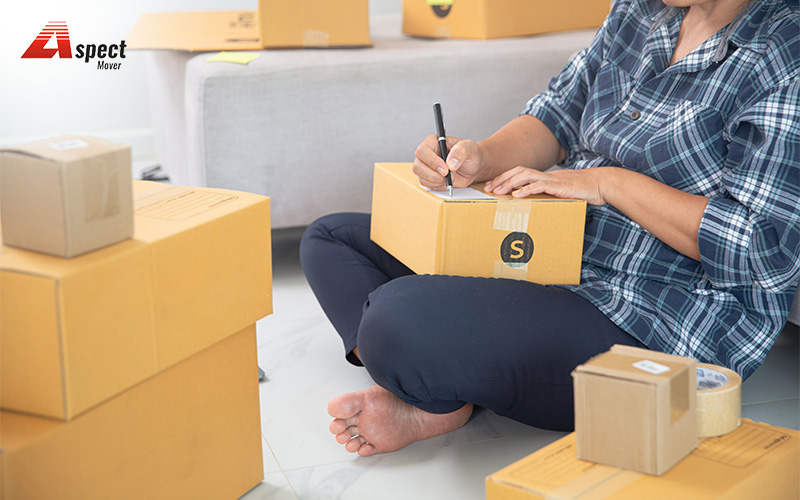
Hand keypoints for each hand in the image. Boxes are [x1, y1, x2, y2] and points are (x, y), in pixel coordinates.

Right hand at [413, 135, 483, 189]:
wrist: (473, 167)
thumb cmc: (470, 154)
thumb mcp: (470, 148)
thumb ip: (461, 151)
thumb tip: (450, 162)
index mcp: (433, 142)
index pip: (422, 151)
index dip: (432, 161)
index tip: (445, 169)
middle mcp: (427, 153)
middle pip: (418, 166)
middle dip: (433, 174)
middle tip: (447, 175)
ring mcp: (426, 166)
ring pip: (421, 177)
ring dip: (437, 181)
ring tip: (451, 176)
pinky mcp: (428, 177)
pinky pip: (427, 184)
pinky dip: (438, 185)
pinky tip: (447, 180)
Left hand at [485, 166, 609, 205]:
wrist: (599, 185)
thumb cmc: (580, 192)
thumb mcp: (558, 194)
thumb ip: (545, 197)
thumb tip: (531, 206)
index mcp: (543, 177)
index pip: (518, 173)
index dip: (504, 178)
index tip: (491, 186)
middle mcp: (544, 175)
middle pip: (517, 171)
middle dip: (501, 178)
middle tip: (488, 188)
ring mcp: (551, 179)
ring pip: (525, 175)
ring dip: (509, 183)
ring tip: (498, 191)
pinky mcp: (558, 186)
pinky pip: (539, 185)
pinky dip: (527, 189)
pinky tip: (517, 195)